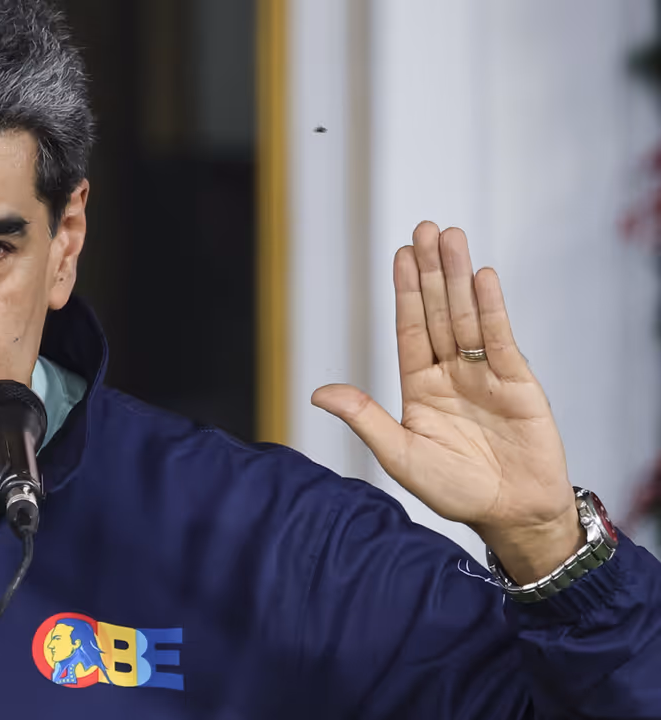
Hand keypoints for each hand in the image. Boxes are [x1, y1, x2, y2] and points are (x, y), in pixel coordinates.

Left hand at [311, 222, 581, 581]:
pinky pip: (500, 338)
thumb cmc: (455, 489)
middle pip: (438, 312)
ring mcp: (485, 374)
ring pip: (467, 316)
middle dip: (431, 271)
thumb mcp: (399, 454)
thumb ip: (364, 418)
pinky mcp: (518, 382)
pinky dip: (491, 307)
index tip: (400, 254)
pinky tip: (481, 277)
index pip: (409, 328)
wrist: (512, 514)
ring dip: (458, 277)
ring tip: (451, 237)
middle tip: (424, 227)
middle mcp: (451, 373)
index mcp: (420, 387)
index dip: (405, 291)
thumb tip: (317, 393)